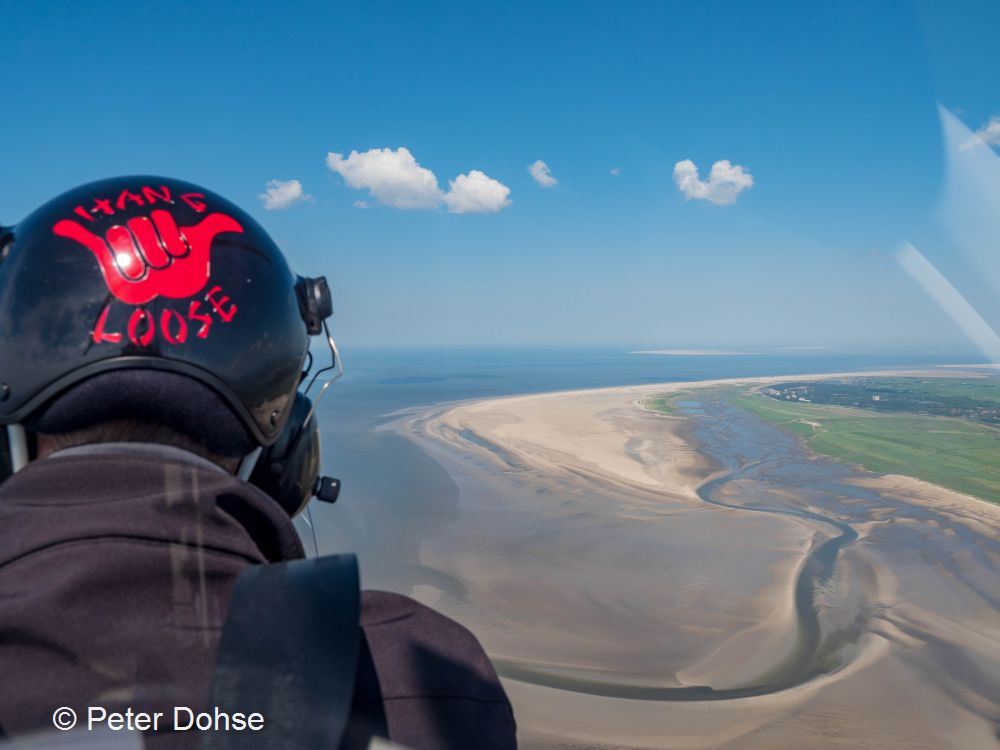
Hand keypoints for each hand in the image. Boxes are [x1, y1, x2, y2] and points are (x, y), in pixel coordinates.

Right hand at [54, 210, 242, 304]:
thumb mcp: (202, 249)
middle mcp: (136, 235)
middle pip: (141, 227)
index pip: (158, 218)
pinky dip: (73, 229)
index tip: (181, 254)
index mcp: (155, 227)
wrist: (167, 313)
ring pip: (124, 242)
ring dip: (141, 265)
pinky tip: (63, 224)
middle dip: (158, 252)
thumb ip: (213, 229)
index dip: (173, 238)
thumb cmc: (186, 279)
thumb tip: (233, 222)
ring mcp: (120, 249)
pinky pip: (86, 239)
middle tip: (165, 269)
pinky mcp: (104, 263)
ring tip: (151, 278)